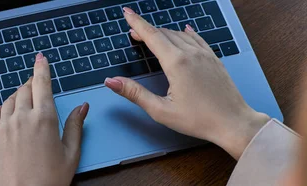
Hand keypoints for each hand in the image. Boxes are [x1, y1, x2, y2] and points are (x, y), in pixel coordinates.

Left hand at [0, 53, 88, 185]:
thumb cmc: (49, 180)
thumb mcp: (71, 153)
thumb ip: (75, 126)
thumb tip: (82, 107)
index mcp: (44, 118)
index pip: (41, 83)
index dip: (41, 67)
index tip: (41, 58)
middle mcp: (21, 117)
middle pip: (25, 89)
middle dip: (31, 83)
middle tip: (36, 83)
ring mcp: (3, 126)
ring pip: (9, 100)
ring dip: (17, 96)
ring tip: (23, 99)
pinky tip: (4, 112)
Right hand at [103, 7, 269, 158]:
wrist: (234, 123)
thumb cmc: (199, 120)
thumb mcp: (161, 110)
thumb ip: (134, 93)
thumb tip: (111, 81)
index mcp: (176, 63)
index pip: (152, 36)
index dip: (137, 23)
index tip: (127, 13)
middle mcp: (191, 54)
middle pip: (164, 34)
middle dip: (146, 30)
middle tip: (133, 31)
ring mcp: (205, 55)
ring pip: (179, 35)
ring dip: (163, 32)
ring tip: (151, 35)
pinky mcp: (214, 60)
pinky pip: (197, 39)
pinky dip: (185, 33)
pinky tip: (185, 30)